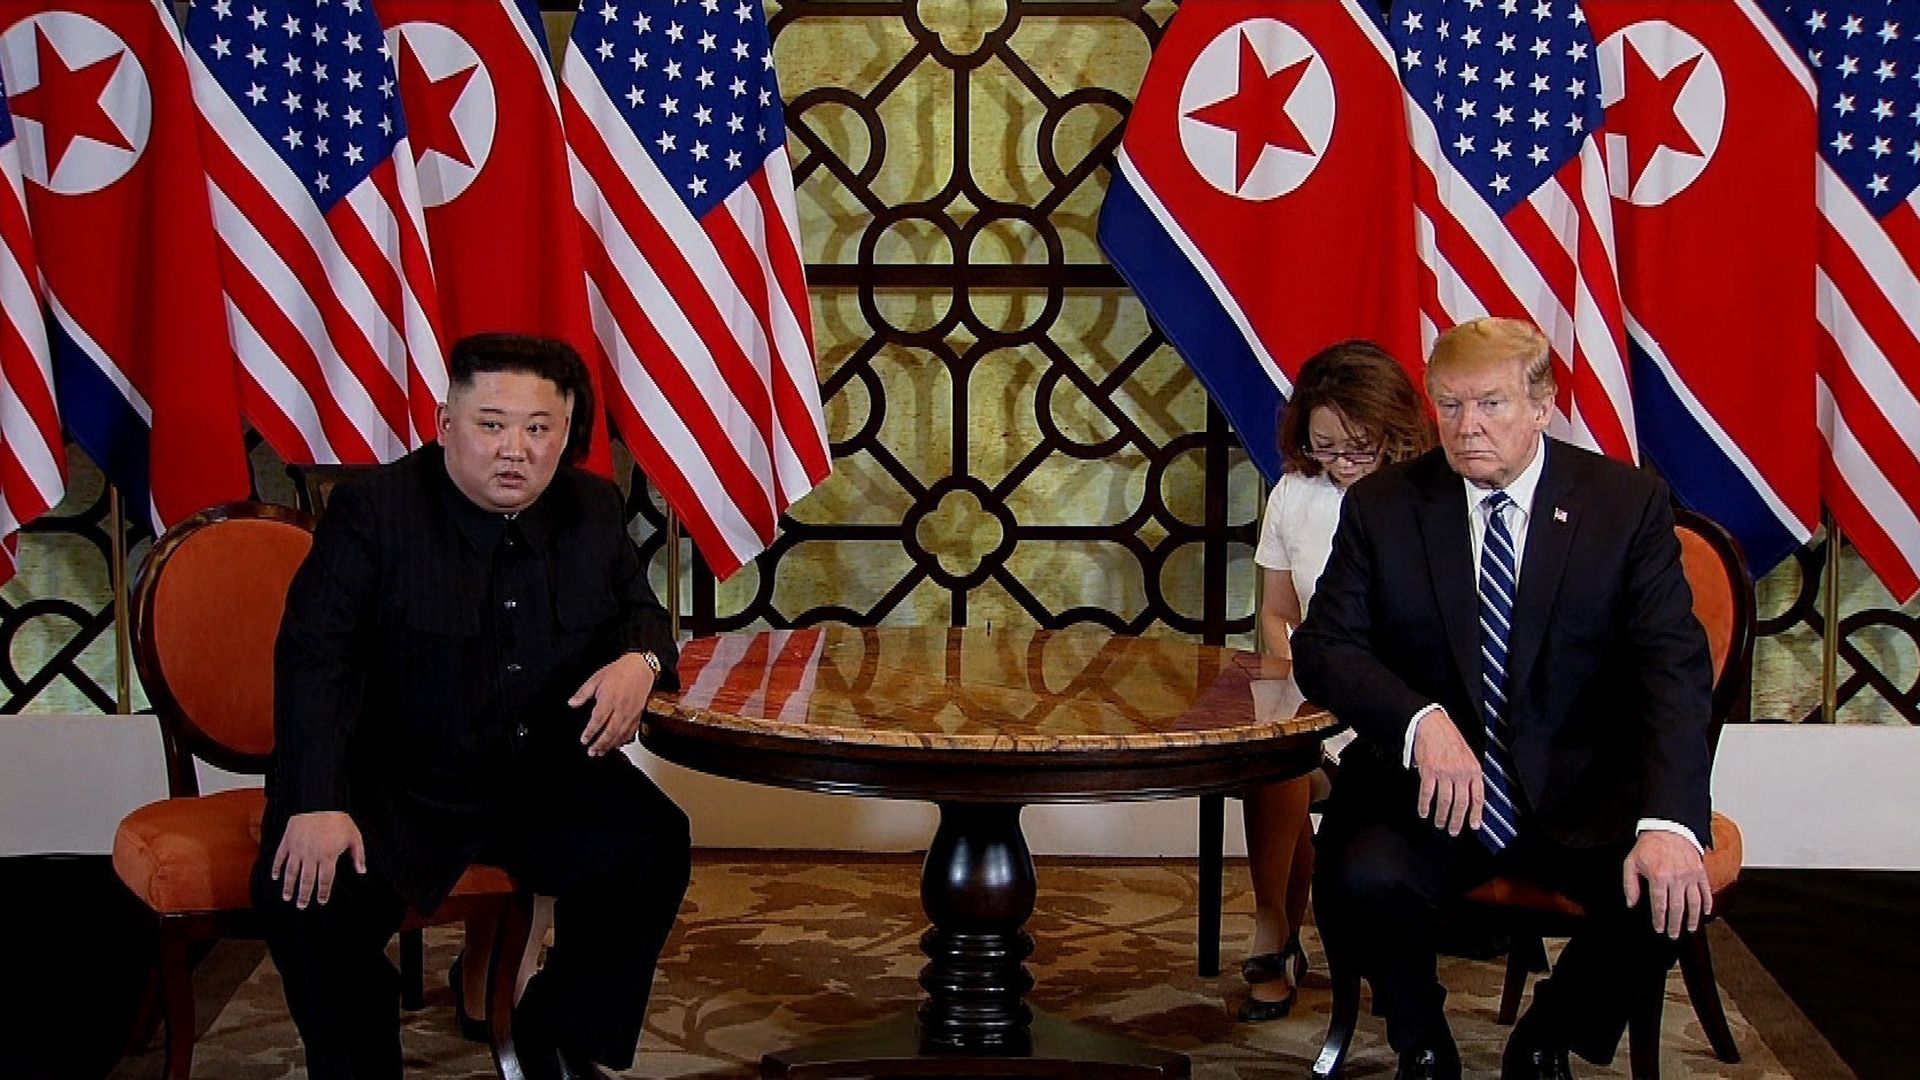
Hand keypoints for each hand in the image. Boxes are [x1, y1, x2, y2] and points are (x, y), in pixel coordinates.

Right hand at [270, 810, 364, 908]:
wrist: (319, 802)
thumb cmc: (338, 819)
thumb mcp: (354, 836)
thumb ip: (358, 855)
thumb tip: (362, 870)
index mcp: (328, 856)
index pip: (325, 880)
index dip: (323, 892)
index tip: (321, 901)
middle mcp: (311, 856)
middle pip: (306, 880)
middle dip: (304, 895)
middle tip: (301, 906)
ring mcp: (298, 849)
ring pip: (291, 873)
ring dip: (288, 886)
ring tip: (287, 897)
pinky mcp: (288, 841)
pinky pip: (280, 858)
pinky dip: (276, 868)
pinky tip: (274, 877)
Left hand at [571, 652, 658, 756]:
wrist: (641, 667)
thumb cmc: (620, 671)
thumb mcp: (596, 678)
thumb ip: (583, 692)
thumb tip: (572, 703)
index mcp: (609, 699)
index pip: (598, 720)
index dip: (590, 732)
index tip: (584, 740)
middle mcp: (621, 709)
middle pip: (610, 731)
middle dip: (600, 744)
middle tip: (591, 752)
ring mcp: (631, 713)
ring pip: (621, 734)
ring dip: (610, 745)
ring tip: (601, 752)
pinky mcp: (638, 715)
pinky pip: (631, 732)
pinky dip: (624, 741)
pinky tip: (617, 745)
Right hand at [1411, 710, 1483, 835]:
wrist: (1432, 724)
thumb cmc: (1449, 738)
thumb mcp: (1467, 755)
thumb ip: (1469, 774)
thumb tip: (1468, 794)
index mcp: (1473, 769)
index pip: (1478, 797)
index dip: (1476, 814)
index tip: (1474, 826)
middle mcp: (1461, 772)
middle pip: (1461, 803)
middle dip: (1457, 820)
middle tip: (1453, 830)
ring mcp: (1445, 772)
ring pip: (1445, 802)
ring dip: (1441, 816)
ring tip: (1439, 823)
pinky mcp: (1429, 771)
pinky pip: (1427, 794)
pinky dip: (1424, 806)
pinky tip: (1423, 812)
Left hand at [1622, 830, 1711, 938]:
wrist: (1668, 828)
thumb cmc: (1648, 846)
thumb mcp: (1631, 863)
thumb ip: (1629, 885)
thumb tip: (1631, 904)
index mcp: (1659, 877)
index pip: (1660, 905)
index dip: (1659, 920)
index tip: (1659, 929)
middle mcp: (1676, 878)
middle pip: (1677, 908)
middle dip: (1675, 924)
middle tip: (1673, 935)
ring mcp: (1691, 875)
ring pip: (1694, 903)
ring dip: (1693, 919)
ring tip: (1690, 929)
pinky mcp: (1700, 872)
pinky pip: (1706, 891)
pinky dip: (1707, 904)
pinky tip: (1705, 913)